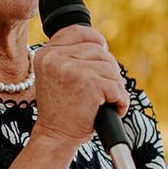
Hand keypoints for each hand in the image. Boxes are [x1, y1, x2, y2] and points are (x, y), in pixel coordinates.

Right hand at [31, 24, 128, 147]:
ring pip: (111, 68)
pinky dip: (121, 101)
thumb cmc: (61, 112)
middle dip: (108, 72)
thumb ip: (70, 58)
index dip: (95, 40)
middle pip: (100, 51)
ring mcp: (71, 69)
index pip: (77, 31)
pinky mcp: (89, 83)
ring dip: (116, 88)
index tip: (103, 52)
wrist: (55, 137)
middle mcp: (55, 58)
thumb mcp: (57, 78)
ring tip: (106, 103)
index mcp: (46, 54)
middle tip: (103, 92)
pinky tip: (114, 110)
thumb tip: (102, 44)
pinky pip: (117, 87)